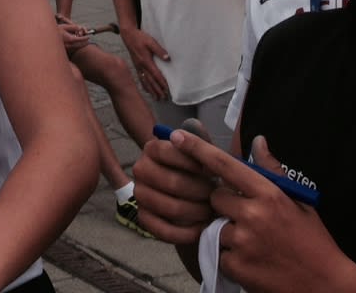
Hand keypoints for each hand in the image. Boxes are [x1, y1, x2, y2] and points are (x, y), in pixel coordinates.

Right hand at [57, 19, 89, 53]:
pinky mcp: (64, 50)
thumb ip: (73, 27)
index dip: (85, 38)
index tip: (88, 37)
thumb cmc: (56, 30)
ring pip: (76, 48)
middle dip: (84, 43)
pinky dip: (75, 47)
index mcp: (70, 39)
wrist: (47, 36)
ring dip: (80, 45)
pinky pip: (72, 49)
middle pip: (80, 45)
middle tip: (87, 41)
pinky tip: (76, 44)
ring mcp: (66, 48)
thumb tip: (80, 28)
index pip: (81, 39)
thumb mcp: (65, 26)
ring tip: (83, 43)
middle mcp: (69, 45)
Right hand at [119, 24, 169, 100]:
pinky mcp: (136, 66)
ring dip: (152, 90)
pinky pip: (141, 78)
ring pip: (145, 81)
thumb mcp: (151, 41)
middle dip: (157, 90)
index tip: (167, 90)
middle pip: (151, 81)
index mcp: (146, 60)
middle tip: (164, 98)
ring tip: (157, 98)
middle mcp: (141, 66)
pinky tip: (147, 90)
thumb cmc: (140, 37)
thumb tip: (167, 58)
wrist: (128, 35)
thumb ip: (159, 50)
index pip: (156, 74)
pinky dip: (144, 85)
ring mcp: (138, 67)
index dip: (162, 82)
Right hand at [133, 123, 217, 243]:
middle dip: (200, 192)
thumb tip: (194, 124)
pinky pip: (164, 230)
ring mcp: (140, 195)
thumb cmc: (202, 176)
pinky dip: (186, 232)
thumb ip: (202, 141)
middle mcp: (140, 169)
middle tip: (215, 196)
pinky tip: (200, 228)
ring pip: (170, 207)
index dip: (194, 164)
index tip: (212, 172)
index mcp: (152, 149)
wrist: (195, 202)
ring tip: (211, 212)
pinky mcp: (143, 219)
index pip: (168, 151)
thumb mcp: (204, 156)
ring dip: (196, 212)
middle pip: (172, 182)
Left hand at [165, 131, 351, 291]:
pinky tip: (252, 259)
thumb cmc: (312, 240)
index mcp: (268, 195)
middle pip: (214, 197)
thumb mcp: (298, 202)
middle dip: (224, 204)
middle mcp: (252, 215)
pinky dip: (230, 255)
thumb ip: (273, 171)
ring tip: (254, 242)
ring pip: (214, 226)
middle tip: (246, 217)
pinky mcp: (235, 265)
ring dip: (226, 232)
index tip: (175, 136)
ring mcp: (242, 241)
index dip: (197, 149)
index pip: (225, 165)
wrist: (325, 286)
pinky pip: (218, 251)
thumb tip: (258, 141)